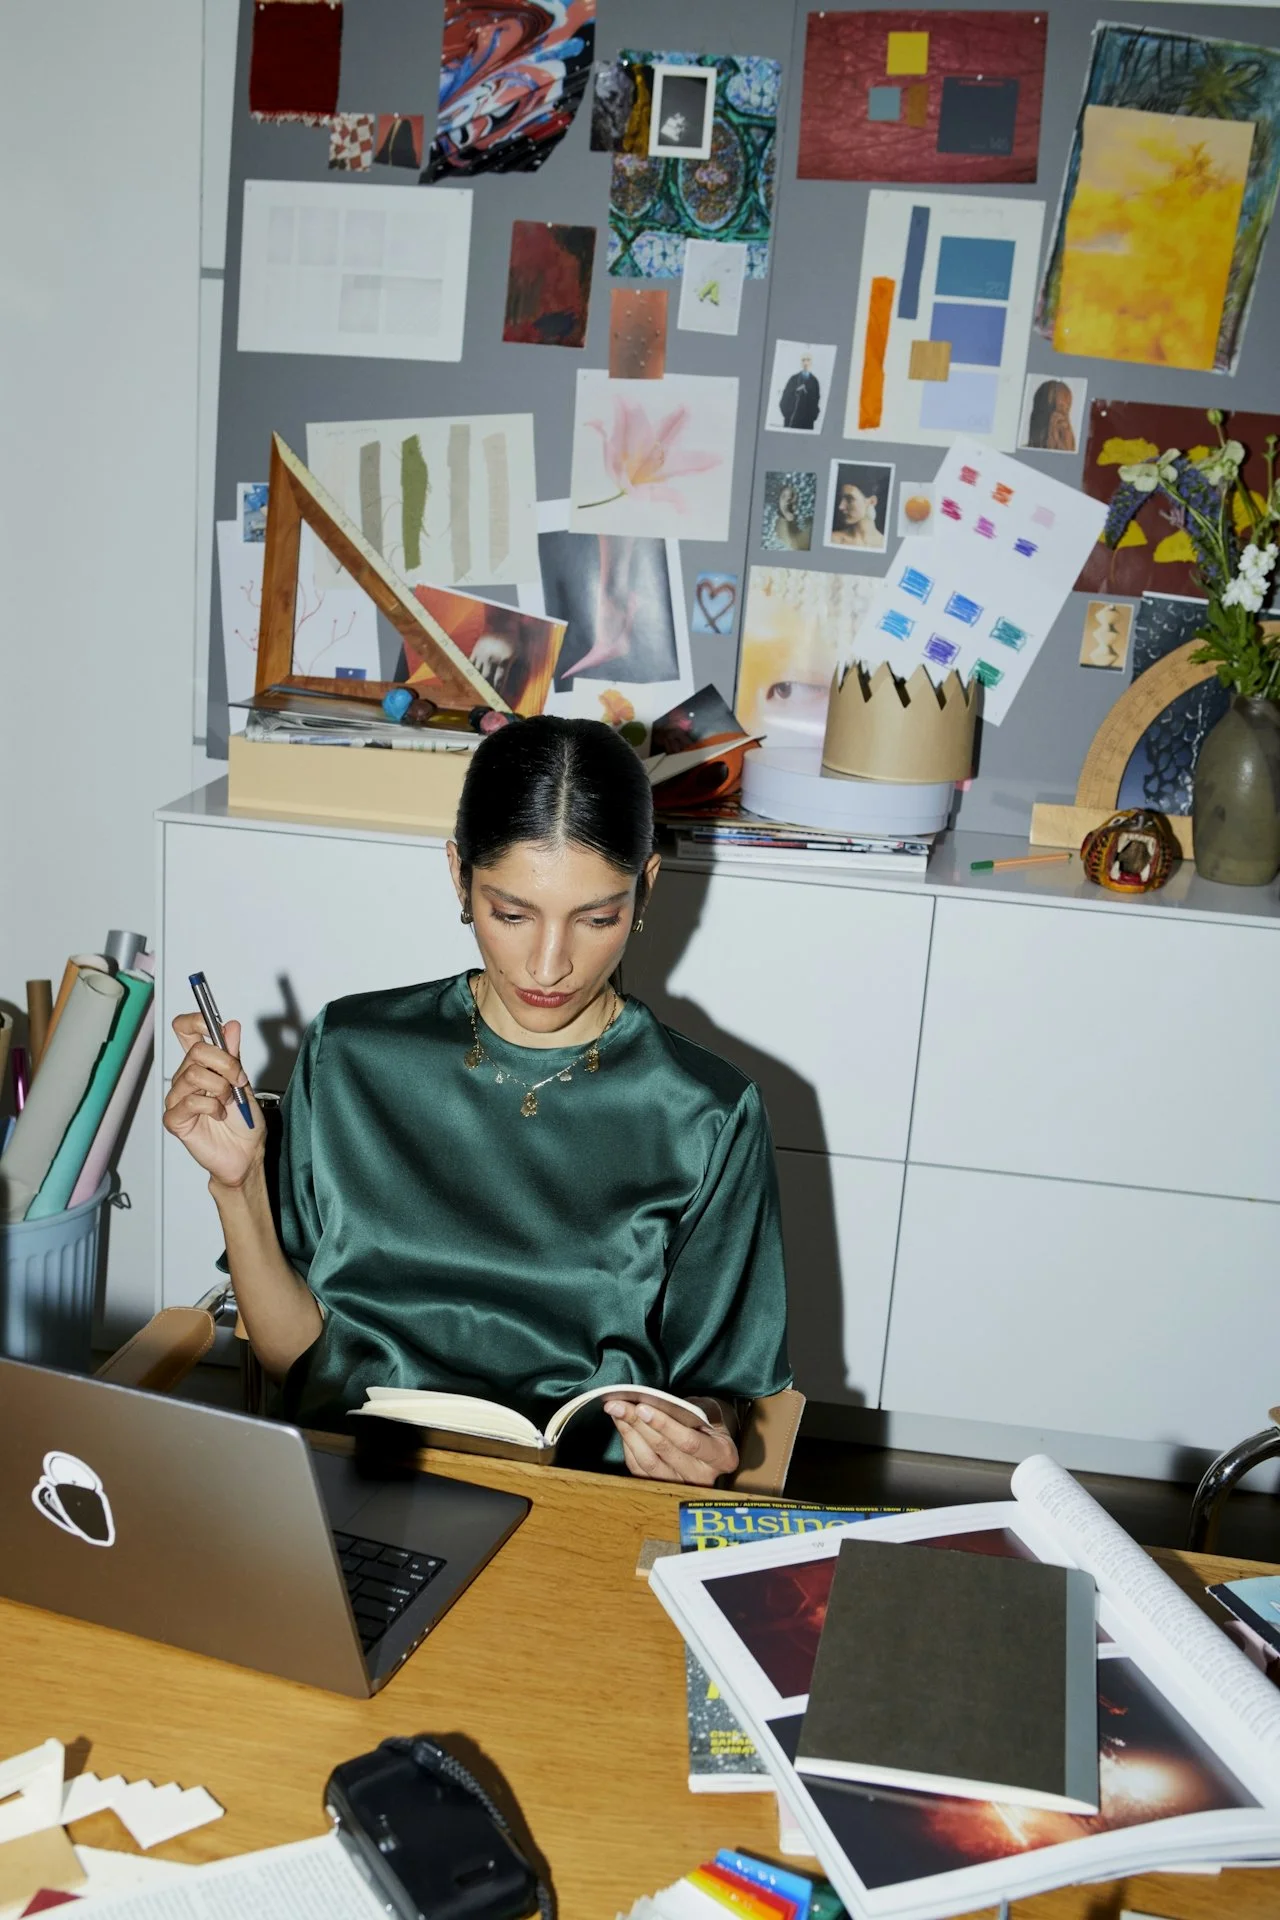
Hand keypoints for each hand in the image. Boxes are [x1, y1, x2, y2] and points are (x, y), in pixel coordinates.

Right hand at [163, 1013, 265, 1189]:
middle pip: (195, 1051)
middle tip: (238, 1081)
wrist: (246, 1154)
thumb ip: (234, 1055)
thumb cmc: (243, 1122)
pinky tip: (218, 1115)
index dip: (195, 1021)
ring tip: (227, 1102)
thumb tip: (230, 1026)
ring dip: (221, 1088)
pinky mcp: (175, 1119)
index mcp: (201, 1065)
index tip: (213, 1025)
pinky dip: (212, 1106)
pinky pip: (191, 1101)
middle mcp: (186, 1078)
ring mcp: (178, 1098)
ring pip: (194, 1075)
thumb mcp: (243, 1082)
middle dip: (225, 1064)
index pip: (184, 1030)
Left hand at [605, 1400, 738, 1485]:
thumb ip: (688, 1410)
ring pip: (648, 1461)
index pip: (690, 1442)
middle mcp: (703, 1476)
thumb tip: (654, 1403)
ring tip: (616, 1412)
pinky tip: (622, 1427)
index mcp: (723, 1457)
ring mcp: (682, 1485)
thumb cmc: (711, 1421)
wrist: (713, 1442)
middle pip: (664, 1450)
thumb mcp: (710, 1410)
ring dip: (629, 1434)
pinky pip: (640, 1469)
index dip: (664, 1425)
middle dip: (637, 1423)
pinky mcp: (664, 1488)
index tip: (642, 1407)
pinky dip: (628, 1446)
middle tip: (618, 1405)